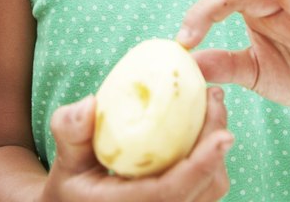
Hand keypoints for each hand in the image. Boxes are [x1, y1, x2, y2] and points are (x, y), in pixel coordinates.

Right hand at [41, 87, 232, 201]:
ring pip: (211, 190)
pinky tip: (204, 126)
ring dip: (217, 148)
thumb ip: (71, 131)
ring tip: (212, 105)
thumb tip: (89, 104)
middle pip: (203, 189)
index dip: (201, 165)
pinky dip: (212, 157)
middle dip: (216, 143)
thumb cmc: (73, 184)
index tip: (224, 134)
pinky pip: (206, 188)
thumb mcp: (65, 157)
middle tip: (216, 97)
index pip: (171, 193)